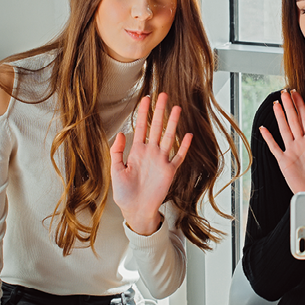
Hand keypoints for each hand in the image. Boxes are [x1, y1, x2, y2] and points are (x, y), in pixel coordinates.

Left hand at [110, 93, 191, 234]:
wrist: (135, 210)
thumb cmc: (124, 193)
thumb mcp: (115, 171)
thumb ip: (116, 152)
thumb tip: (121, 133)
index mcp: (137, 151)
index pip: (141, 127)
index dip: (143, 112)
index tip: (146, 98)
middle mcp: (150, 153)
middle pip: (157, 127)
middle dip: (160, 111)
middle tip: (163, 95)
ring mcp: (161, 161)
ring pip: (169, 137)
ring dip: (173, 123)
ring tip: (177, 108)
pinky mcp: (170, 171)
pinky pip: (179, 156)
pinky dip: (184, 146)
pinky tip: (189, 135)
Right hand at [259, 89, 304, 193]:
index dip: (300, 105)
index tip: (296, 93)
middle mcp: (301, 143)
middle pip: (293, 120)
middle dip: (289, 106)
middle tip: (284, 92)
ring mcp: (292, 151)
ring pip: (284, 129)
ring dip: (280, 116)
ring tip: (276, 104)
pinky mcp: (284, 161)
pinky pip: (275, 147)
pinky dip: (268, 138)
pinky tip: (264, 129)